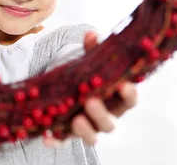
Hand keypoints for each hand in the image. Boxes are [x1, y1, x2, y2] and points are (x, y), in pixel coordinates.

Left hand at [43, 31, 138, 148]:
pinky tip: (46, 137)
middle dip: (101, 114)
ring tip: (76, 120)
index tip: (124, 85)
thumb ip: (92, 50)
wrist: (70, 90)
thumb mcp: (89, 62)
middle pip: (110, 123)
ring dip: (85, 130)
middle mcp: (105, 117)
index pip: (129, 101)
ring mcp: (88, 128)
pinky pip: (63, 142)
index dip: (129, 95)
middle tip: (91, 101)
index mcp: (115, 100)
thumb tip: (91, 34)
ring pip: (92, 136)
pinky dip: (56, 141)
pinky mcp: (68, 135)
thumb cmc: (87, 77)